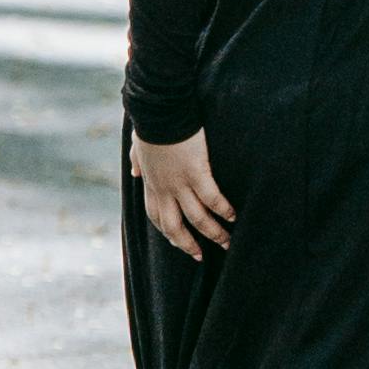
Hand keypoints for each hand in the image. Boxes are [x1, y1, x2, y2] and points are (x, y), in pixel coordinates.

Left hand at [133, 126, 233, 259]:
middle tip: (202, 256)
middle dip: (189, 245)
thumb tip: (134, 172)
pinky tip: (233, 216)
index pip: (158, 218)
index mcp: (152, 184)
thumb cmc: (151, 125)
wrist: (160, 111)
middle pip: (175, 227)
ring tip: (227, 242)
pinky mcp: (196, 173)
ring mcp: (180, 183)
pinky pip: (212, 198)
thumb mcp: (139, 147)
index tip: (180, 243)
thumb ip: (137, 162)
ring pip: (197, 218)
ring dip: (213, 233)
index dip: (169, 233)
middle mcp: (164, 190)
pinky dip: (223, 210)